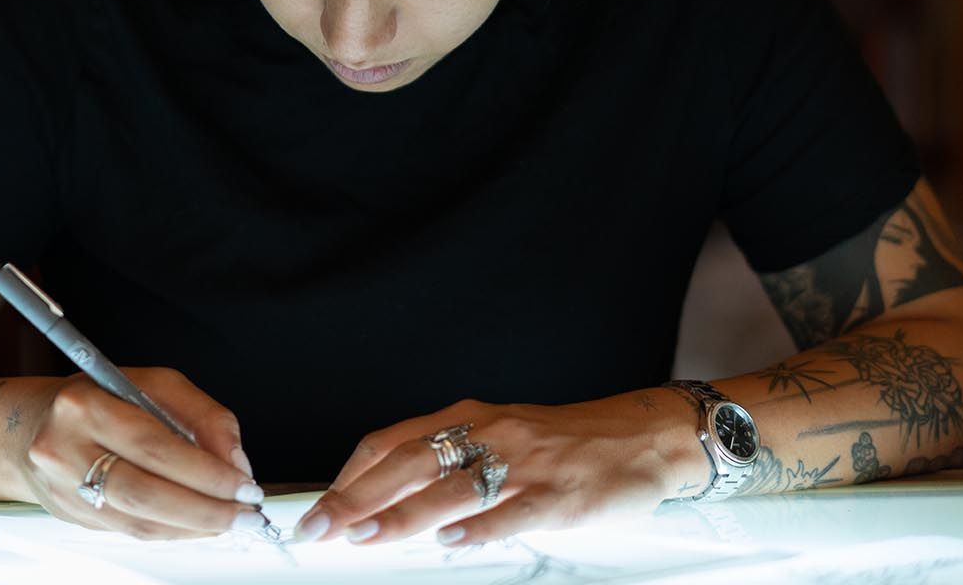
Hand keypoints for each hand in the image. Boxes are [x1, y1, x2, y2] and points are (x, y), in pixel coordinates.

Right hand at [15, 367, 268, 539]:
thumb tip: (234, 461)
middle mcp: (66, 449)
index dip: (206, 472)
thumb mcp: (152, 384)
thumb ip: (201, 416)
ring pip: (139, 521)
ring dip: (194, 526)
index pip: (156, 446)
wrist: (30, 427)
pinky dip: (172, 531)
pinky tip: (198, 524)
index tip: (244, 483)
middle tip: (245, 512)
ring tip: (230, 520)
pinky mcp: (72, 517)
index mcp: (86, 406)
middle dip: (205, 508)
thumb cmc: (97, 399)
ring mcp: (65, 489)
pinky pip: (132, 531)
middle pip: (146, 493)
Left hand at [293, 392, 706, 546]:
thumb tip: (386, 498)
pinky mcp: (560, 494)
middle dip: (358, 496)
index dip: (350, 475)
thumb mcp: (498, 439)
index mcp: (469, 419)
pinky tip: (452, 543)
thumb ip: (448, 463)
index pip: (392, 441)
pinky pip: (513, 512)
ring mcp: (525, 464)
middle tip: (322, 526)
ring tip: (367, 536)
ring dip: (404, 514)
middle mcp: (491, 434)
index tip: (320, 505)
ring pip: (452, 488)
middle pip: (409, 463)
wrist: (642, 437)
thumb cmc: (566, 442)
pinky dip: (479, 528)